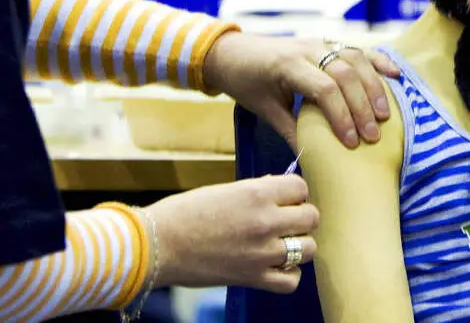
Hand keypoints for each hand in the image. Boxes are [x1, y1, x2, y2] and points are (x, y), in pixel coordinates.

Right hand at [147, 175, 317, 292]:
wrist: (157, 246)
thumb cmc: (183, 213)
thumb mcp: (224, 190)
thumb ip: (256, 190)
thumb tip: (278, 189)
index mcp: (257, 193)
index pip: (300, 187)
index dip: (294, 193)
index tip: (284, 198)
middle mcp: (266, 221)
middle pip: (311, 217)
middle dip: (301, 217)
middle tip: (285, 221)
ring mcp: (262, 253)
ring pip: (309, 248)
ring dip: (299, 245)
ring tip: (282, 243)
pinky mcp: (253, 278)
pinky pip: (291, 281)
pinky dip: (289, 274)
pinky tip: (277, 266)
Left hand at [202, 32, 400, 149]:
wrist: (232, 53)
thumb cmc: (246, 82)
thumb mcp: (264, 110)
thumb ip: (292, 131)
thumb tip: (316, 158)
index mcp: (288, 66)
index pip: (324, 89)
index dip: (342, 116)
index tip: (351, 143)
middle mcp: (307, 50)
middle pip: (345, 74)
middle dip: (362, 106)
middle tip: (373, 136)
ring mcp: (320, 42)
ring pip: (356, 59)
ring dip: (374, 87)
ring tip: (384, 115)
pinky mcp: (327, 42)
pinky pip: (358, 49)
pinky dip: (379, 61)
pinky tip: (395, 75)